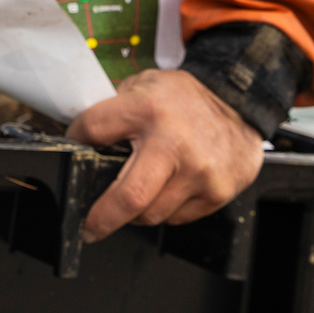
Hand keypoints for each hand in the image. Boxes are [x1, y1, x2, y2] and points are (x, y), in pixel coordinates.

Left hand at [66, 69, 263, 241]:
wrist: (239, 102)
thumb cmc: (185, 99)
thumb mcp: (144, 86)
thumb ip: (114, 112)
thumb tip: (82, 142)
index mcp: (147, 110)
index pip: (93, 131)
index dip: (76, 142)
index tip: (74, 152)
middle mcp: (173, 143)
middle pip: (127, 198)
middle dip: (100, 220)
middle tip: (90, 226)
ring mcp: (197, 172)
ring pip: (150, 215)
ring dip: (136, 212)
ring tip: (140, 192)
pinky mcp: (216, 192)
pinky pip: (176, 218)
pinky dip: (165, 209)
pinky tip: (170, 187)